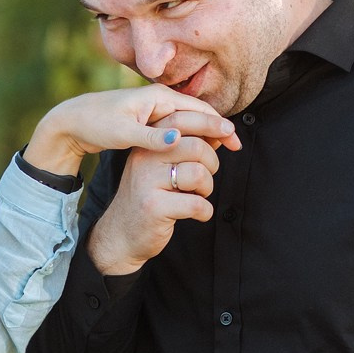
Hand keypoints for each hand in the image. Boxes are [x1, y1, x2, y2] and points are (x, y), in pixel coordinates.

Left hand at [24, 85, 238, 174]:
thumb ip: (152, 137)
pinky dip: (190, 137)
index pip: (198, 109)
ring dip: (206, 134)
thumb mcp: (124, 133)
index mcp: (158, 97)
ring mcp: (154, 109)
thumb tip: (179, 138)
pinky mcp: (148, 120)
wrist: (72, 121)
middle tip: (237, 147)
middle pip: (198, 113)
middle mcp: (159, 99)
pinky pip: (177, 127)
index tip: (235, 141)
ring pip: (188, 120)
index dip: (219, 125)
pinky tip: (198, 150)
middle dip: (218, 129)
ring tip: (223, 151)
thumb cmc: (96, 124)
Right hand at [86, 128, 230, 274]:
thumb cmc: (150, 196)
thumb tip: (221, 130)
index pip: (182, 119)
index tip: (231, 134)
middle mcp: (145, 157)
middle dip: (212, 164)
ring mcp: (147, 182)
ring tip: (197, 196)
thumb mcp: (164, 165)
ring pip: (198, 173)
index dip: (212, 123)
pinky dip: (205, 211)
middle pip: (196, 146)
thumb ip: (190, 145)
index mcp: (149, 142)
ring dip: (207, 188)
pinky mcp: (153, 207)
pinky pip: (196, 204)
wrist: (122, 232)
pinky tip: (197, 214)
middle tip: (204, 180)